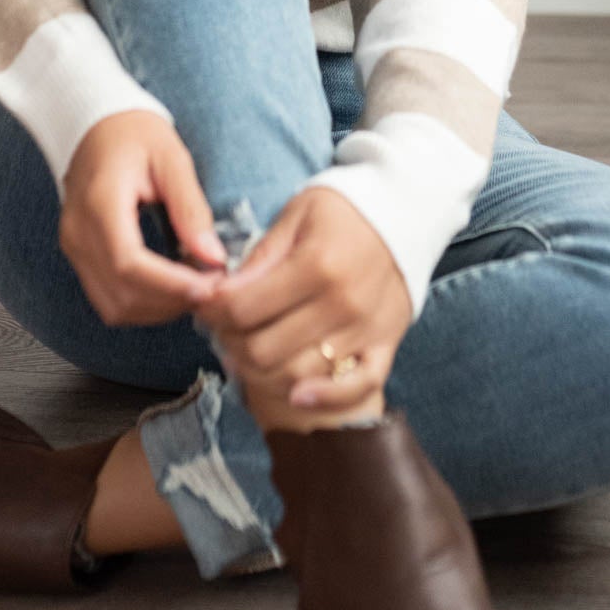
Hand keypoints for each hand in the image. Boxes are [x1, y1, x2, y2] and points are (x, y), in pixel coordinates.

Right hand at [60, 112, 228, 326]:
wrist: (95, 124)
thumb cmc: (134, 134)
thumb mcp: (171, 159)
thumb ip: (191, 208)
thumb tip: (214, 257)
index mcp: (99, 202)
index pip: (128, 263)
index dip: (170, 284)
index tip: (209, 285)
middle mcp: (78, 232)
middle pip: (121, 294)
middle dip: (171, 301)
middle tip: (213, 287)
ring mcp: (74, 247)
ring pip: (113, 306)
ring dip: (158, 308)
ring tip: (196, 287)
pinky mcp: (80, 256)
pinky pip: (109, 298)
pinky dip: (144, 303)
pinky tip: (172, 286)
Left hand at [191, 185, 413, 412]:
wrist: (406, 212)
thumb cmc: (342, 211)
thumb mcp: (295, 216)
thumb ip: (259, 258)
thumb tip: (219, 294)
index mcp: (316, 265)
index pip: (243, 308)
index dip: (212, 311)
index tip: (204, 302)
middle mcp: (342, 304)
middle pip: (263, 349)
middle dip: (229, 342)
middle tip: (221, 327)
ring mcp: (365, 330)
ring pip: (297, 374)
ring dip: (260, 370)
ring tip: (245, 349)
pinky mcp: (385, 345)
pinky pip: (356, 388)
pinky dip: (324, 398)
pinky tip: (296, 395)